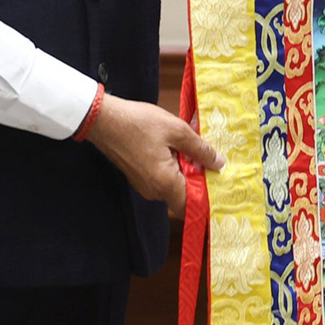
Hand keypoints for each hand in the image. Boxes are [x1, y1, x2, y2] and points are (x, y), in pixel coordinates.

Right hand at [87, 96, 223, 216]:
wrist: (104, 119)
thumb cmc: (139, 123)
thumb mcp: (176, 130)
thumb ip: (200, 149)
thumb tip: (219, 163)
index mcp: (164, 183)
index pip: (191, 205)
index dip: (207, 196)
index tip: (220, 182)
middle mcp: (154, 191)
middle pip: (184, 194)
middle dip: (198, 178)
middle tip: (209, 156)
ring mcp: (144, 185)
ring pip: (174, 185)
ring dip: (185, 169)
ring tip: (192, 146)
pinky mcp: (139, 177)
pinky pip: (163, 178)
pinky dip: (173, 166)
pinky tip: (176, 147)